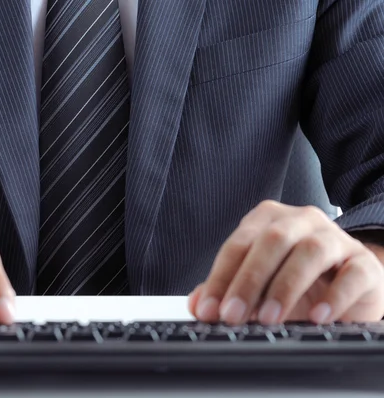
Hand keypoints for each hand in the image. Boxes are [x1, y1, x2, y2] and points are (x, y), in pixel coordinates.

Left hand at [188, 200, 383, 324]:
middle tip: (234, 315)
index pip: (238, 244)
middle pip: (271, 241)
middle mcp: (301, 221)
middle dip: (248, 280)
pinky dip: (334, 296)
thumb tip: (198, 304)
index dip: (221, 278)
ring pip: (309, 252)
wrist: (351, 280)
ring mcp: (336, 238)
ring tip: (269, 317)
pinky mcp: (364, 262)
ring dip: (285, 286)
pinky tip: (317, 316)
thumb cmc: (300, 279)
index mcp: (268, 220)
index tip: (210, 310)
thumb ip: (227, 289)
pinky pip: (353, 273)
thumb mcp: (260, 283)